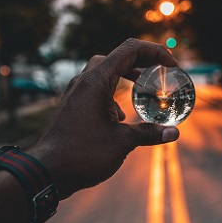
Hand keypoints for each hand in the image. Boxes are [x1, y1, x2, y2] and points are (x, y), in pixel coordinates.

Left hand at [29, 38, 179, 198]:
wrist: (48, 172)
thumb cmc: (83, 154)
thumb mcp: (122, 142)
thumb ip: (149, 133)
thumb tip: (174, 133)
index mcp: (96, 81)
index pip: (130, 50)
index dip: (155, 51)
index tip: (172, 64)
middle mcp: (84, 81)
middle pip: (118, 57)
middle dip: (142, 60)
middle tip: (161, 70)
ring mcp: (76, 92)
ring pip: (105, 71)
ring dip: (126, 74)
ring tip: (144, 86)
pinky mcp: (73, 104)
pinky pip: (96, 88)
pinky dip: (113, 92)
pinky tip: (122, 116)